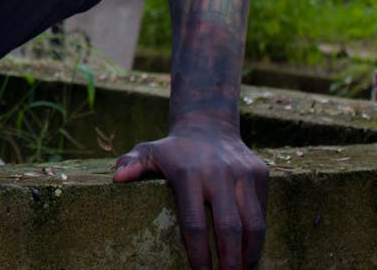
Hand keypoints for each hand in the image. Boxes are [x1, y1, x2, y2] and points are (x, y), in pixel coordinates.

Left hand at [112, 118, 268, 268]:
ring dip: (250, 251)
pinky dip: (258, 232)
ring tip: (242, 269)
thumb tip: (116, 178)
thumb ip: (132, 164)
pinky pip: (262, 209)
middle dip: (230, 260)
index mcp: (188, 174)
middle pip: (229, 227)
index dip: (199, 252)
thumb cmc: (173, 149)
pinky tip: (249, 248)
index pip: (194, 222)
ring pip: (254, 222)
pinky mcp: (260, 174)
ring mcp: (242, 174)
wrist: (209, 124)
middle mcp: (218, 174)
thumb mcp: (148, 152)